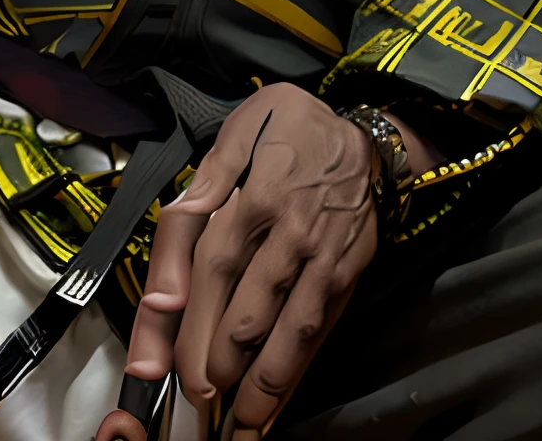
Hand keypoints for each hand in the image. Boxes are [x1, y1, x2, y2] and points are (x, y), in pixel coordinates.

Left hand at [125, 83, 378, 434]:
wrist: (365, 136)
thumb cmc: (294, 129)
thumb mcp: (242, 129)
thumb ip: (208, 180)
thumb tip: (181, 218)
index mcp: (257, 196)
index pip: (216, 267)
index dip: (194, 321)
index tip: (176, 362)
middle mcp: (293, 234)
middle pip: (251, 310)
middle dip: (223, 362)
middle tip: (200, 399)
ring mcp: (324, 260)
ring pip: (292, 329)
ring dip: (266, 380)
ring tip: (243, 418)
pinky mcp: (346, 276)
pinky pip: (321, 328)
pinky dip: (301, 366)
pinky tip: (282, 393)